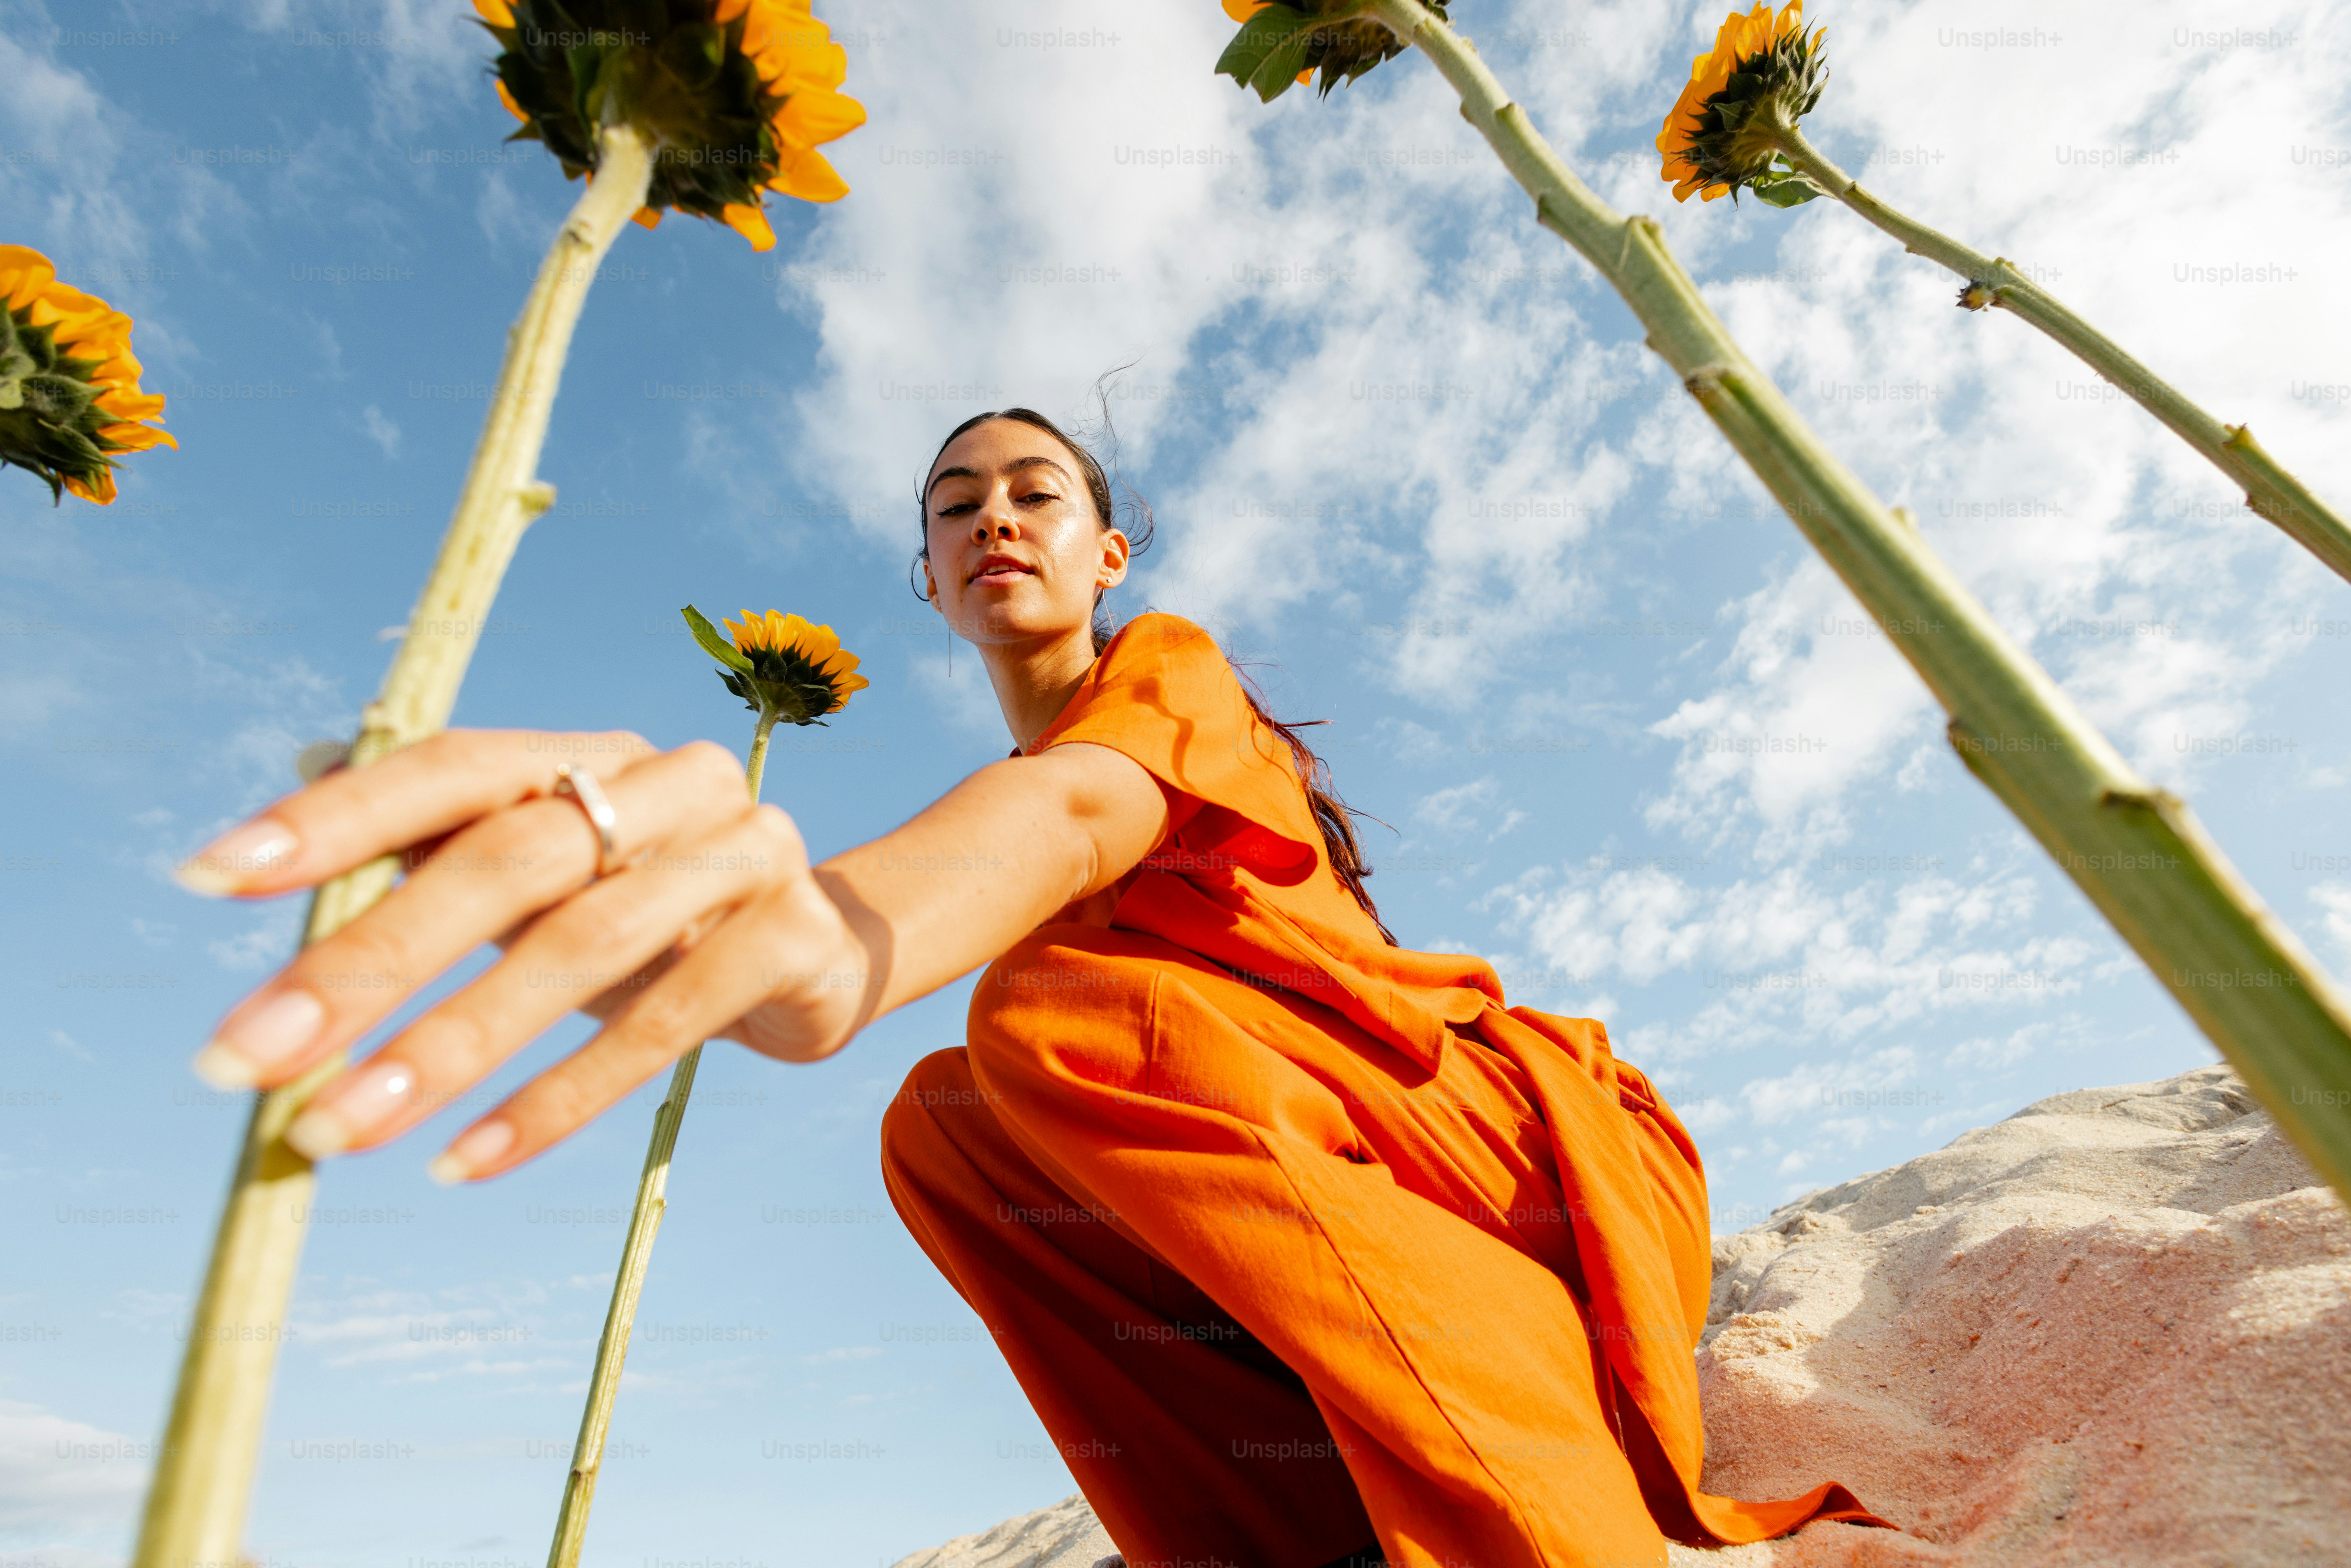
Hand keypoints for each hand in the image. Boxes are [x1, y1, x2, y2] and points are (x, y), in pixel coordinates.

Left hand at [178, 730, 870, 1181]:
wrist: (826, 947)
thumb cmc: (647, 911)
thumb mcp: (546, 878)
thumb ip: (433, 846)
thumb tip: (286, 806)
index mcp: (590, 753)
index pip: (450, 765)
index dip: (334, 816)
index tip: (208, 880)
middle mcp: (669, 783)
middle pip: (505, 861)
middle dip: (366, 962)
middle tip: (242, 1057)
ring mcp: (744, 853)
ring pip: (580, 947)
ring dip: (444, 1048)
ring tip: (332, 1132)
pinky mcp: (794, 938)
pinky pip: (666, 1026)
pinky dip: (558, 1100)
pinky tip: (462, 1163)